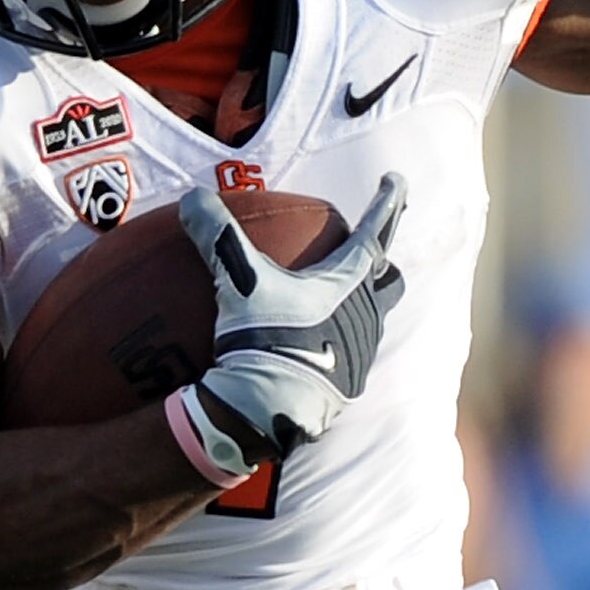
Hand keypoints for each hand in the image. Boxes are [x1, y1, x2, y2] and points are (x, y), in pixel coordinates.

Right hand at [178, 173, 406, 462]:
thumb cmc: (264, 339)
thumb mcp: (238, 282)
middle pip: (388, 281)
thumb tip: (194, 197)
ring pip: (372, 320)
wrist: (268, 410)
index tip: (395, 179)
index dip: (387, 203)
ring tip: (335, 303)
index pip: (375, 231)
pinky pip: (351, 356)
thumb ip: (218, 236)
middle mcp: (365, 315)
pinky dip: (337, 343)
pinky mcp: (348, 385)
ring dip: (359, 307)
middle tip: (369, 255)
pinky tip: (314, 348)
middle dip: (382, 266)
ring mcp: (361, 353)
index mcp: (348, 282)